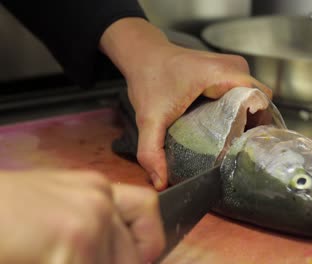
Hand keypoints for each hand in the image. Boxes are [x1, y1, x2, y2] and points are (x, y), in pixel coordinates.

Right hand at [0, 169, 164, 263]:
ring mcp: (89, 221)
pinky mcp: (73, 243)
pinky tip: (39, 258)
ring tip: (46, 254)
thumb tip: (116, 254)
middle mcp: (98, 200)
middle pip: (133, 255)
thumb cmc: (3, 212)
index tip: (142, 258)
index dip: (148, 241)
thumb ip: (88, 225)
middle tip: (72, 256)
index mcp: (94, 187)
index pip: (148, 208)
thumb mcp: (53, 207)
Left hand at [100, 18, 271, 189]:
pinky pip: (247, 93)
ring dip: (248, 119)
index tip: (246, 146)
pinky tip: (228, 127)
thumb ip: (151, 151)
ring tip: (234, 141)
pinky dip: (242, 110)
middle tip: (238, 150)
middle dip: (253, 127)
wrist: (143, 54)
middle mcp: (233, 67)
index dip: (258, 125)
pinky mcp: (230, 71)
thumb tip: (161, 182)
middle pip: (260, 102)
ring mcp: (234, 67)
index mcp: (221, 73)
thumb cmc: (149, 77)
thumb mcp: (149, 118)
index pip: (260, 100)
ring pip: (255, 98)